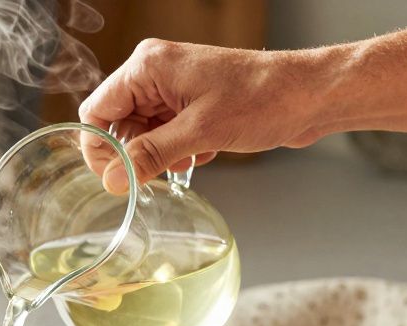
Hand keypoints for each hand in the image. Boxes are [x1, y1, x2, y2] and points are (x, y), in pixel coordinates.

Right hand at [79, 40, 328, 192]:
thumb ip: (150, 155)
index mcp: (148, 66)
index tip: (114, 177)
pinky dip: (178, 150)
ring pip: (142, 133)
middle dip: (136, 153)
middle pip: (118, 124)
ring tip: (191, 156)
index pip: (97, 111)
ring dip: (160, 154)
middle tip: (159, 171)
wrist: (309, 95)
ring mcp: (173, 88)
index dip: (100, 147)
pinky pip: (164, 134)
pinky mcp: (189, 103)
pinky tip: (204, 151)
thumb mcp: (199, 133)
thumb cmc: (263, 97)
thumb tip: (114, 179)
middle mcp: (155, 73)